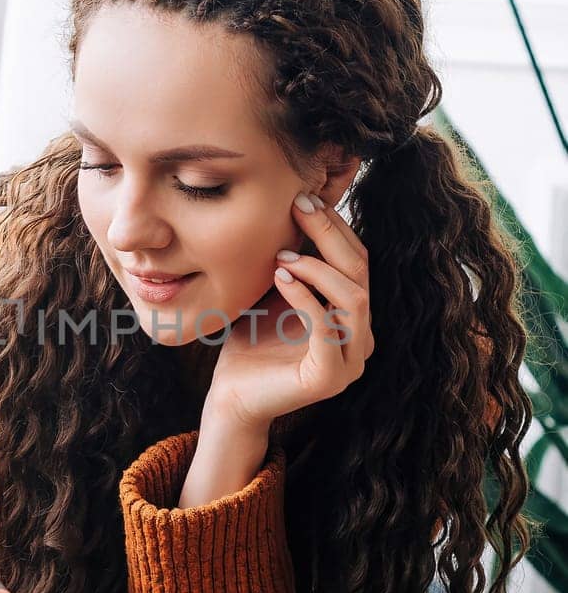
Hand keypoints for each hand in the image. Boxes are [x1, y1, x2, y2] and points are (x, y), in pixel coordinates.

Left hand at [204, 191, 373, 438]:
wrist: (232, 395)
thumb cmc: (252, 342)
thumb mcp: (276, 290)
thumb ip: (294, 260)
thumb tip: (296, 205)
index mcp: (354, 316)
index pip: (358, 260)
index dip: (335, 226)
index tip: (303, 197)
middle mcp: (361, 337)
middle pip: (360, 272)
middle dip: (329, 234)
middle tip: (298, 206)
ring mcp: (351, 360)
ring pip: (353, 297)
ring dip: (317, 267)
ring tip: (282, 253)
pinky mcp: (331, 377)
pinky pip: (327, 326)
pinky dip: (304, 296)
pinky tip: (280, 276)